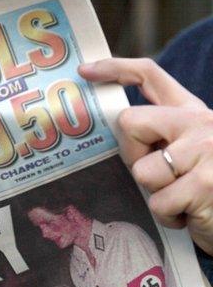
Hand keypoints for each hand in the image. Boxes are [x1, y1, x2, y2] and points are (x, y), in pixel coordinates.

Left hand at [79, 58, 212, 254]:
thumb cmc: (210, 191)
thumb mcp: (188, 155)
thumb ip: (160, 138)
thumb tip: (117, 135)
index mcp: (193, 113)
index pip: (150, 76)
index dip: (114, 69)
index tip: (85, 70)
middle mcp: (202, 123)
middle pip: (131, 123)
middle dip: (133, 156)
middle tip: (160, 177)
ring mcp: (206, 151)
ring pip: (142, 171)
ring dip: (157, 194)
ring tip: (185, 199)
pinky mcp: (204, 184)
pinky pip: (158, 203)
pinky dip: (169, 217)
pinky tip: (192, 215)